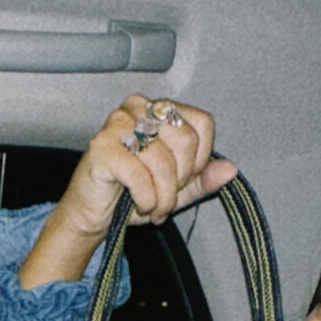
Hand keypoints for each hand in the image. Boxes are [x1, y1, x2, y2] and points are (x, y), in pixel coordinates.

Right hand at [18, 98, 235, 287]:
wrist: (90, 212)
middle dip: (181, 180)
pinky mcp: (102, 146)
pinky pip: (140, 174)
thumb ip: (203, 179)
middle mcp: (139, 108)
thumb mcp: (176, 189)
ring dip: (163, 197)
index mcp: (158, 110)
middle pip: (186, 139)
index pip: (202, 122)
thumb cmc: (129, 194)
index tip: (185, 179)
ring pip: (164, 160)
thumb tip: (230, 169)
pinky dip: (146, 198)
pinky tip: (139, 203)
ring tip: (154, 207)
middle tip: (166, 196)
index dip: (201, 159)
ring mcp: (118, 124)